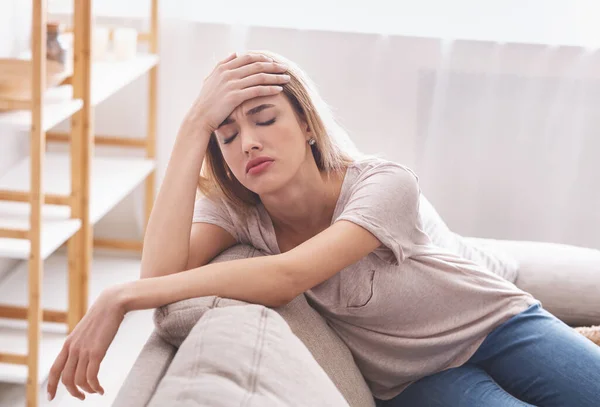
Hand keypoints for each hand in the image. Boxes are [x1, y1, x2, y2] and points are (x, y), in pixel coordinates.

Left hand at [46, 286, 126, 400]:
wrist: (111, 303)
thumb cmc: (102, 316)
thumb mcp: (86, 331)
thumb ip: (81, 343)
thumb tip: (83, 354)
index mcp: (68, 344)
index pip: (54, 370)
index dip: (51, 386)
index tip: (50, 398)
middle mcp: (73, 349)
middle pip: (66, 379)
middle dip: (73, 392)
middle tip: (82, 397)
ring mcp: (83, 350)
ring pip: (79, 380)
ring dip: (86, 390)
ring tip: (96, 391)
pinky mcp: (96, 352)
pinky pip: (92, 376)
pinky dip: (95, 386)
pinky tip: (101, 389)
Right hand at [184, 52, 289, 136]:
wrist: (200, 117)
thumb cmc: (207, 100)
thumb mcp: (212, 78)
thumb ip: (223, 64)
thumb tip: (234, 53)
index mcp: (223, 67)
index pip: (248, 57)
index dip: (263, 58)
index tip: (273, 61)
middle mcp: (228, 73)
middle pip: (257, 65)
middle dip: (273, 66)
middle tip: (285, 68)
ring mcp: (231, 84)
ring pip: (259, 77)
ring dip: (275, 77)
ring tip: (287, 78)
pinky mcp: (235, 96)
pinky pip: (257, 90)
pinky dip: (270, 89)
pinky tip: (279, 90)